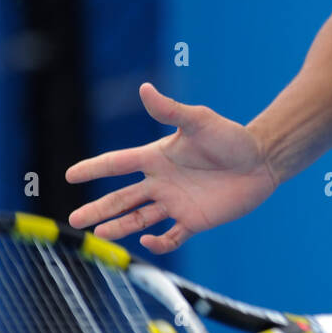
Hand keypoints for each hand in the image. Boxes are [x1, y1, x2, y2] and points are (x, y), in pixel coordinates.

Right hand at [64, 83, 277, 253]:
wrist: (262, 160)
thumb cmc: (231, 137)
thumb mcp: (199, 121)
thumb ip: (170, 111)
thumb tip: (144, 88)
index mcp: (157, 157)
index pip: (117, 163)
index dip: (93, 168)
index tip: (69, 174)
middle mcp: (162, 182)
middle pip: (121, 198)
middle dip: (98, 209)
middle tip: (74, 219)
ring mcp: (176, 203)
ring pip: (139, 219)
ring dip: (119, 227)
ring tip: (98, 234)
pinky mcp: (195, 220)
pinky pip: (171, 237)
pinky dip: (158, 244)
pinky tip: (147, 242)